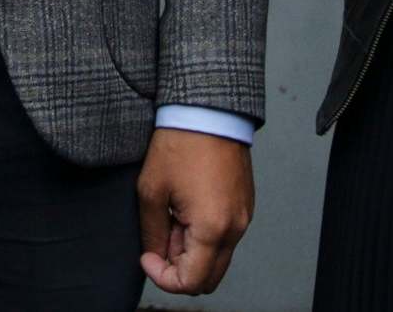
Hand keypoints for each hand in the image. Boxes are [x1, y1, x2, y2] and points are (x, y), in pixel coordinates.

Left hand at [136, 127, 253, 295]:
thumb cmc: (180, 144)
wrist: (207, 110)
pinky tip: (188, 207)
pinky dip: (206, 235)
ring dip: (192, 250)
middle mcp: (235, 228)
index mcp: (212, 229)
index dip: (162, 277)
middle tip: (160, 239)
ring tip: (173, 216)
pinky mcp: (245, 204)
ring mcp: (244, 216)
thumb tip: (155, 256)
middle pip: (208, 279)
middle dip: (180, 269)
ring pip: (217, 258)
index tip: (147, 256)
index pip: (190, 282)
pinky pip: (226, 236)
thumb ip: (153, 234)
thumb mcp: (152, 191)